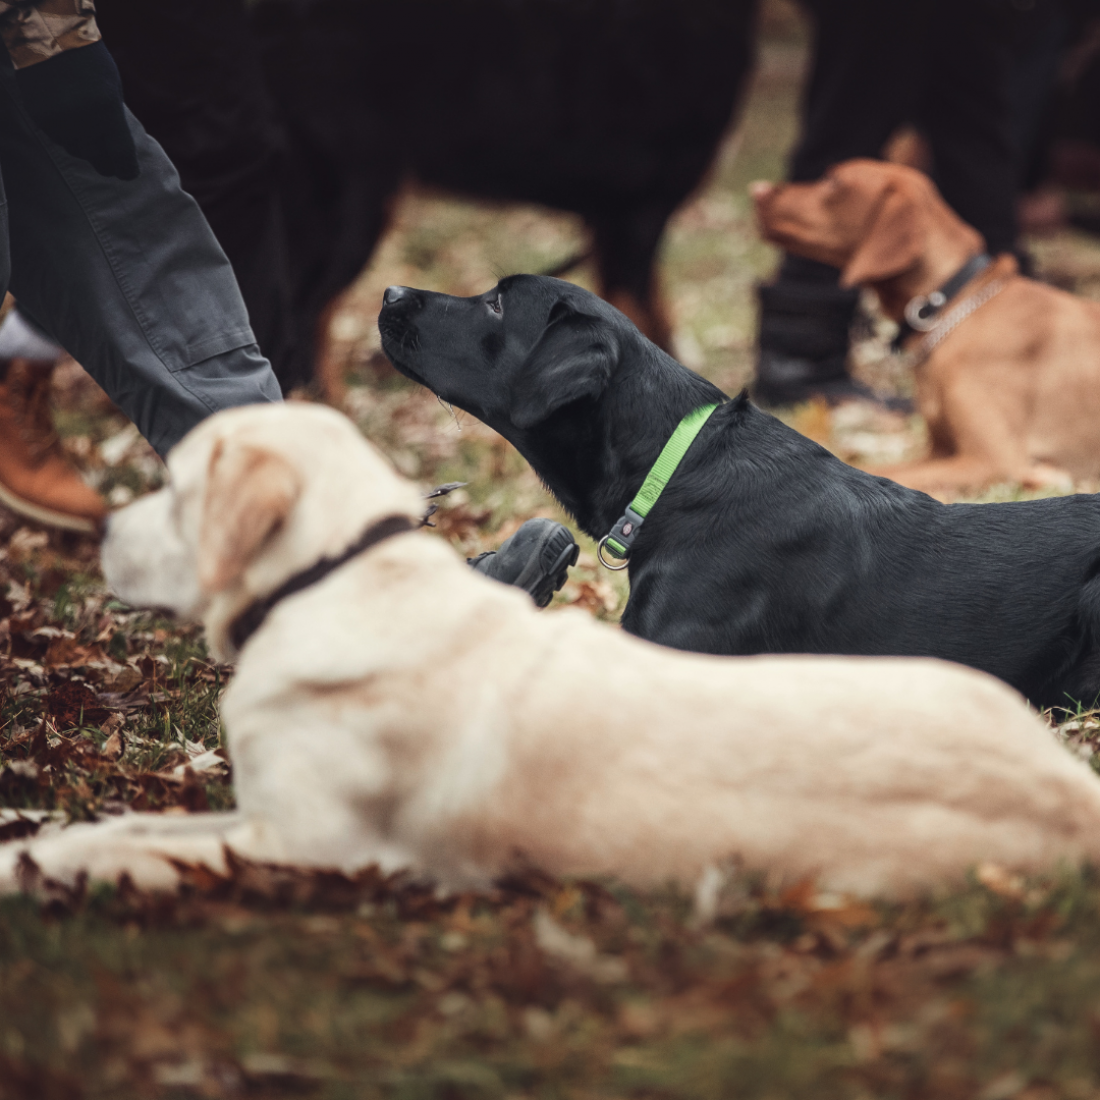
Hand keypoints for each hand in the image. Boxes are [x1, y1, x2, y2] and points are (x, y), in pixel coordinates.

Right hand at [14, 40, 138, 179]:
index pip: (121, 156)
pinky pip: (58, 139)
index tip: (129, 173)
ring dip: (86, 148)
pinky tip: (69, 120)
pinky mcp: (41, 117)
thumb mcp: (114, 92)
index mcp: (106, 111)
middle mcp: (82, 120)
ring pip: (77, 151)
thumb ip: (116, 123)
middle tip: (113, 166)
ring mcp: (59, 120)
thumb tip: (119, 155)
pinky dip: (67, 136)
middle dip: (108, 165)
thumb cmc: (92, 63)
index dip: (127, 170)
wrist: (50, 35)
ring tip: (88, 132)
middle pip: (98, 160)